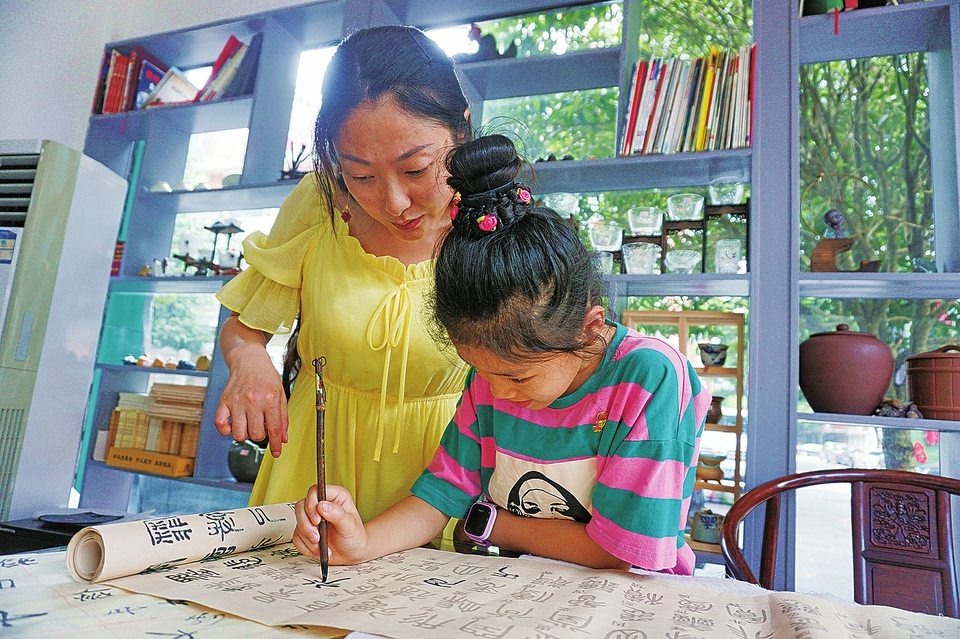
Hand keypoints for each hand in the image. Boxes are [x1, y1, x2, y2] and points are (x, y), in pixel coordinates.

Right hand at [214, 316, 288, 457]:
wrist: (248, 359)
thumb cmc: (266, 376)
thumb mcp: (281, 394)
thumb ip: (283, 417)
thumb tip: (283, 439)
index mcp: (270, 399)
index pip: (274, 430)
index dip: (276, 445)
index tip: (277, 453)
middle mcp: (253, 401)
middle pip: (256, 434)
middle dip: (260, 436)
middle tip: (261, 426)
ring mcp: (236, 402)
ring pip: (238, 434)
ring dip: (244, 434)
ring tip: (248, 424)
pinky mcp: (224, 401)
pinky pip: (220, 424)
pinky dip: (225, 430)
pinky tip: (232, 426)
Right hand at [293, 484, 369, 564]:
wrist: (352, 554)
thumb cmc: (355, 537)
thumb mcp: (349, 525)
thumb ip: (337, 514)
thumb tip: (322, 505)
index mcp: (335, 497)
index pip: (315, 491)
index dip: (311, 504)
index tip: (317, 520)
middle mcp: (322, 505)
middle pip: (301, 506)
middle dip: (306, 525)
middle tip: (317, 537)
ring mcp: (312, 518)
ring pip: (298, 522)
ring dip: (307, 538)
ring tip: (320, 546)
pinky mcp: (306, 530)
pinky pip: (296, 537)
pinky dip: (305, 546)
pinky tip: (317, 550)